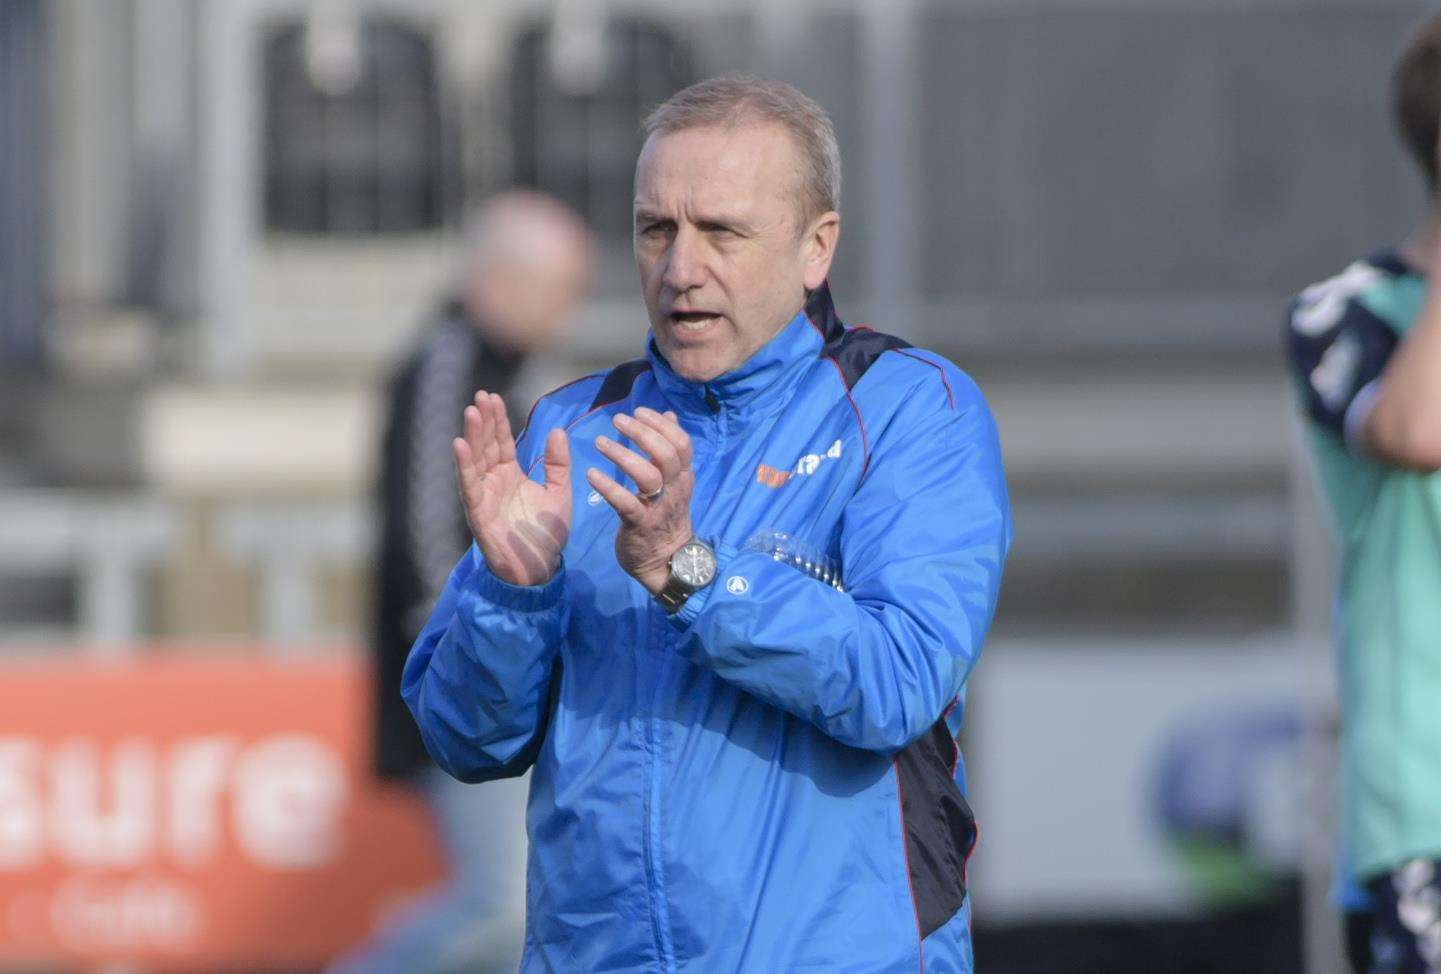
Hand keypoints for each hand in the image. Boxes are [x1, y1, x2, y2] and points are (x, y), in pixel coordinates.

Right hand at [453, 391, 571, 586]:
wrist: (541, 569)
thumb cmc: (547, 533)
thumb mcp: (559, 492)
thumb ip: (558, 463)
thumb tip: (558, 431)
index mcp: (511, 475)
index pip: (501, 441)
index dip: (497, 419)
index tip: (492, 397)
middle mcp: (494, 482)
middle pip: (485, 445)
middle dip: (482, 421)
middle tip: (480, 396)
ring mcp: (484, 496)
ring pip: (474, 461)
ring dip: (471, 436)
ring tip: (470, 412)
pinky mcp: (478, 513)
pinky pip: (469, 486)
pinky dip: (464, 466)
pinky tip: (460, 445)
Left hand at [586, 408, 694, 595]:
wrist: (666, 562)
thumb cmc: (665, 517)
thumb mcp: (675, 481)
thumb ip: (671, 449)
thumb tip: (669, 415)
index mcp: (683, 477)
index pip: (681, 443)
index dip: (661, 423)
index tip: (639, 410)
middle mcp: (674, 489)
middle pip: (667, 454)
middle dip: (642, 432)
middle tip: (618, 420)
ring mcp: (658, 508)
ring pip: (648, 475)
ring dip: (623, 455)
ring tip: (600, 443)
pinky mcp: (639, 525)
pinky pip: (625, 503)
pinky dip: (608, 487)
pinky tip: (591, 474)